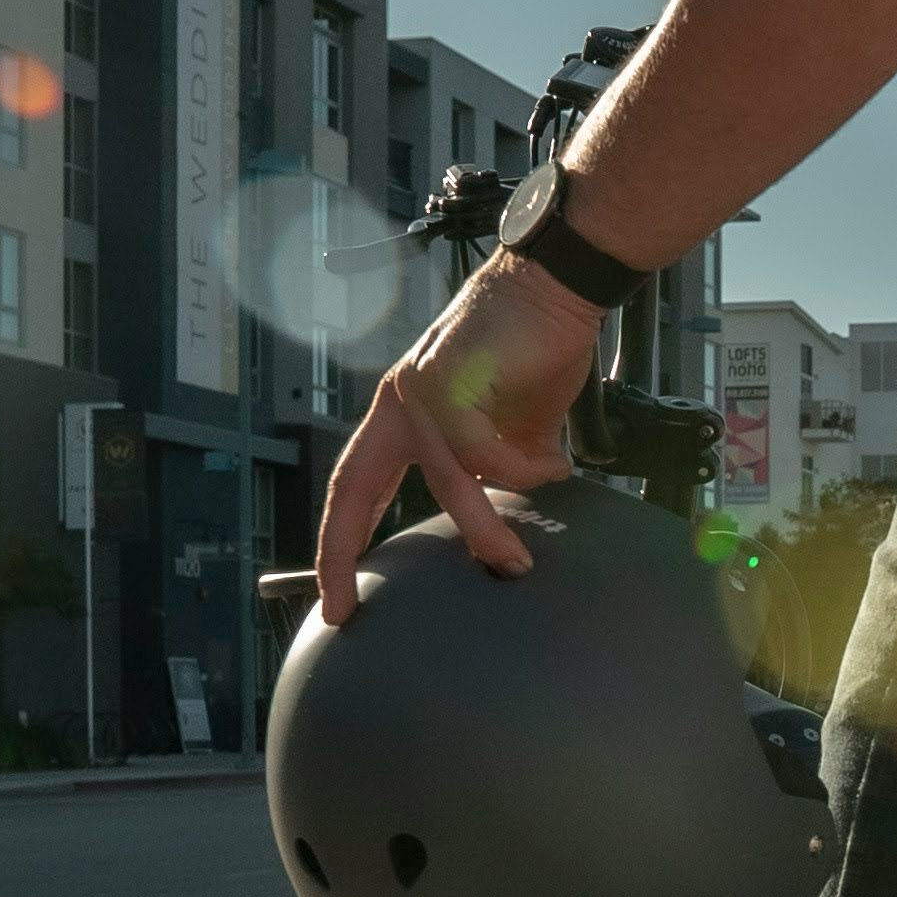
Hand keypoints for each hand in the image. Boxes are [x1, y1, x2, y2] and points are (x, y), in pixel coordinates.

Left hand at [313, 255, 608, 624]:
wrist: (556, 289)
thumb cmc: (535, 350)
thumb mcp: (511, 429)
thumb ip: (498, 470)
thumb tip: (516, 515)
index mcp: (404, 414)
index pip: (358, 486)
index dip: (344, 541)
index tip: (341, 596)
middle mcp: (400, 404)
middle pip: (353, 487)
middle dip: (340, 552)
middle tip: (341, 607)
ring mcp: (419, 391)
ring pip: (444, 480)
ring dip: (483, 527)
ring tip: (515, 561)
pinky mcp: (449, 383)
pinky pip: (484, 454)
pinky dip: (523, 469)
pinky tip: (553, 464)